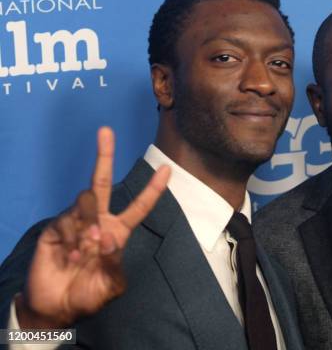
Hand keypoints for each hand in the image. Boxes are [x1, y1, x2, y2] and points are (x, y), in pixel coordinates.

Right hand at [15, 127, 170, 327]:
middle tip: (106, 131)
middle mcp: (98, 221)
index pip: (139, 207)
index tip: (167, 169)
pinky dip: (72, 239)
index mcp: (117, 231)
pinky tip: (71, 256)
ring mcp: (75, 222)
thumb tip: (105, 237)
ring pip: (86, 201)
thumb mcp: (111, 283)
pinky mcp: (55, 228)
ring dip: (89, 222)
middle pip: (102, 182)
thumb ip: (113, 262)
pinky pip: (66, 221)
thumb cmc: (89, 293)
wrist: (57, 308)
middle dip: (104, 155)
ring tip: (86, 249)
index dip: (153, 189)